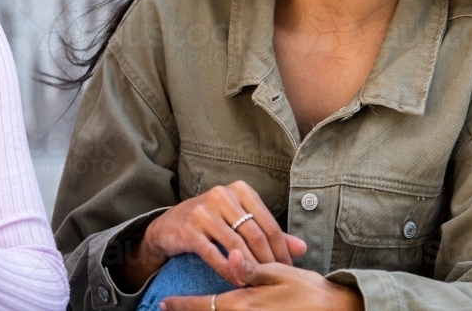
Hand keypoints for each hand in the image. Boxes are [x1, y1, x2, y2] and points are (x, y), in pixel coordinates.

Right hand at [117, 181, 306, 289]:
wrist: (169, 226)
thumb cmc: (211, 222)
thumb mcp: (240, 220)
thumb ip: (269, 232)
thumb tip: (302, 247)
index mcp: (239, 190)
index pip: (268, 222)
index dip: (281, 248)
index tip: (288, 268)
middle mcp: (222, 195)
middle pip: (254, 233)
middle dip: (268, 260)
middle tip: (276, 279)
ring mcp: (204, 211)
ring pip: (236, 244)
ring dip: (249, 267)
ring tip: (258, 282)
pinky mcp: (189, 229)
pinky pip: (214, 254)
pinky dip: (228, 270)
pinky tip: (237, 280)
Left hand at [160, 248, 363, 310]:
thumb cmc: (308, 292)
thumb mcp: (279, 274)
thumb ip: (252, 268)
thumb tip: (231, 256)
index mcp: (244, 304)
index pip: (204, 306)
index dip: (182, 305)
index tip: (164, 304)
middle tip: (168, 308)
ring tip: (187, 309)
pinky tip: (218, 308)